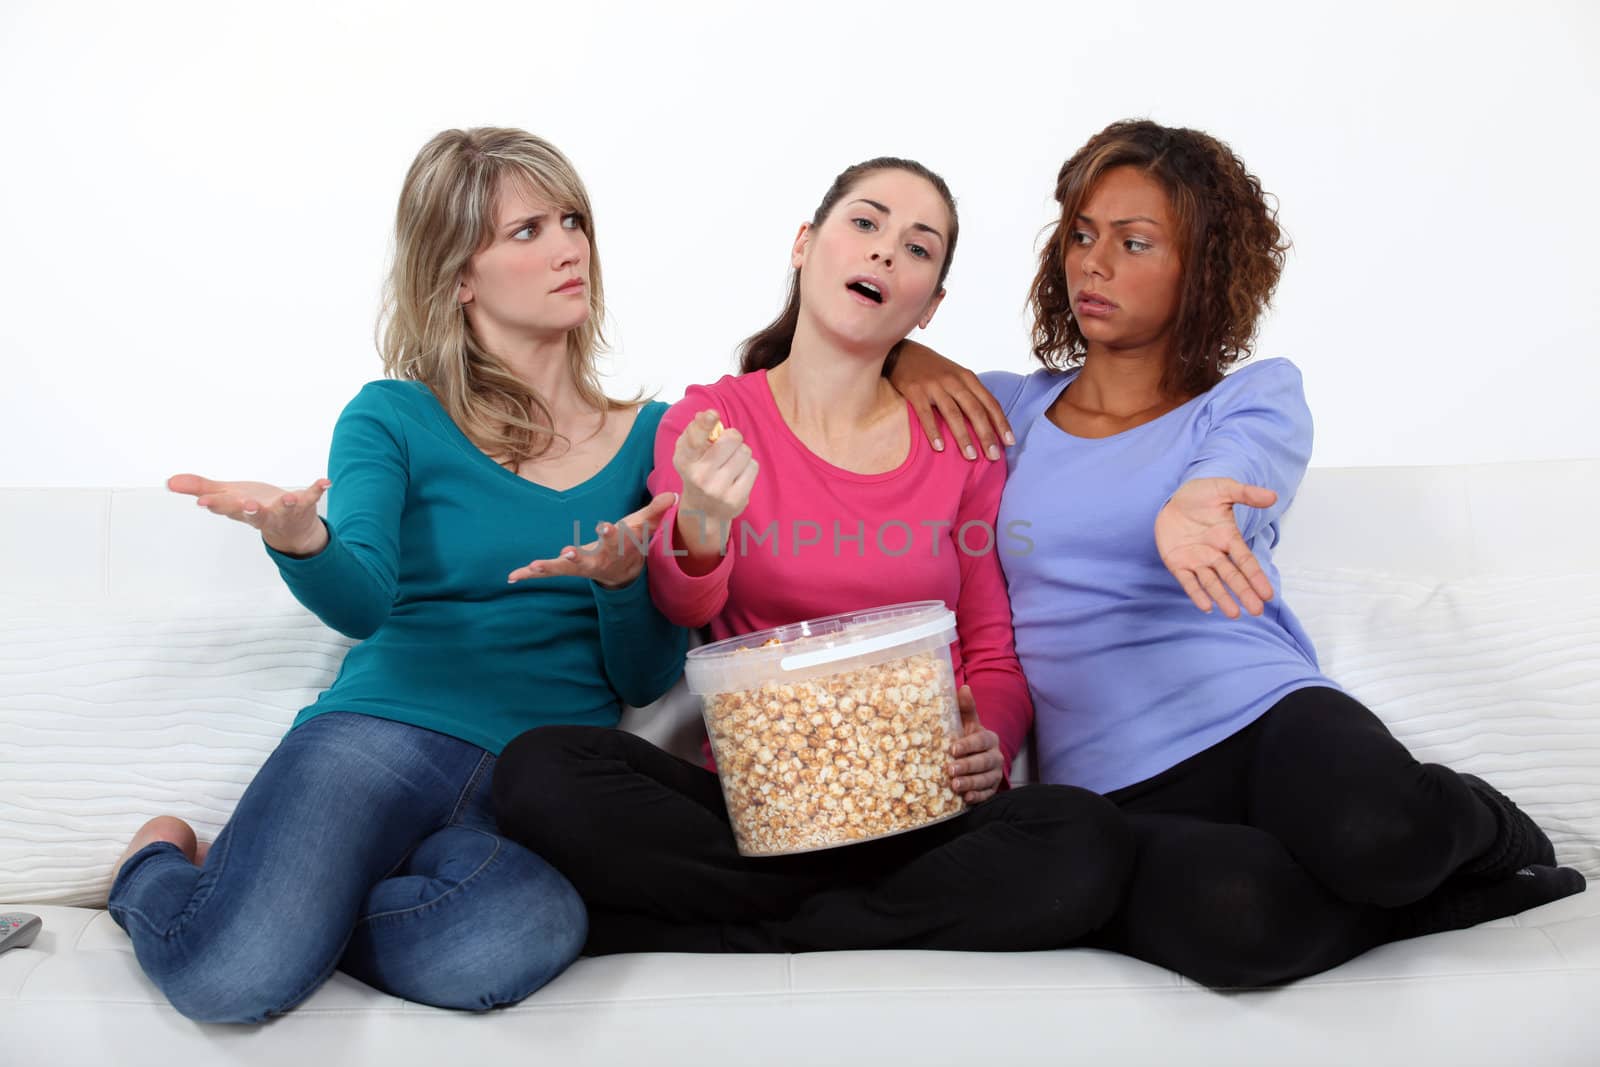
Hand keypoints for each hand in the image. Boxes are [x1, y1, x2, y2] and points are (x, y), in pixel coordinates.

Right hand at [168, 473, 330, 556]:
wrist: (291, 530)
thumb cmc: (255, 508)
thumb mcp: (227, 496)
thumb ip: (200, 488)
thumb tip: (169, 481)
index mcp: (240, 510)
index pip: (225, 507)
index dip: (215, 504)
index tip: (203, 501)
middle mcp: (262, 515)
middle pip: (253, 514)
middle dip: (248, 509)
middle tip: (245, 505)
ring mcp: (284, 512)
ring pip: (283, 511)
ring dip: (286, 505)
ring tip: (288, 498)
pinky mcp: (303, 505)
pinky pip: (311, 498)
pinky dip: (317, 490)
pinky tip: (325, 482)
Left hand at [508, 492, 676, 588]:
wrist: (623, 573)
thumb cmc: (631, 542)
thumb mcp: (644, 526)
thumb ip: (656, 510)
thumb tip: (674, 495)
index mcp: (618, 546)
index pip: (617, 538)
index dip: (612, 533)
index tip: (606, 526)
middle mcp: (599, 558)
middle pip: (590, 557)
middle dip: (580, 555)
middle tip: (568, 551)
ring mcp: (582, 565)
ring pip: (566, 568)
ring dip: (551, 566)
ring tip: (534, 565)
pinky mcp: (568, 568)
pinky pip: (548, 571)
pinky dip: (530, 574)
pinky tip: (512, 577)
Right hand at [672, 410, 757, 565]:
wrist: (703, 511)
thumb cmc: (698, 472)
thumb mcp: (689, 453)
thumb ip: (695, 431)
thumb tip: (705, 414)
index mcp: (685, 461)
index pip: (694, 439)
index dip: (704, 424)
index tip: (712, 414)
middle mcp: (700, 476)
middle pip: (731, 439)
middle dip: (733, 437)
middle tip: (727, 446)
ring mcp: (718, 490)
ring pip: (745, 452)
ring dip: (741, 452)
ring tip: (731, 463)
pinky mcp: (736, 499)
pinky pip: (753, 466)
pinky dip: (748, 467)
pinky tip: (738, 475)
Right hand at [888, 339, 1012, 461]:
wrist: (902, 353)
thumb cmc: (932, 370)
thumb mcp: (955, 375)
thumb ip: (969, 394)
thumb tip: (987, 422)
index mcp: (967, 378)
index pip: (990, 403)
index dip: (1001, 423)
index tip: (1010, 443)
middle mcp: (954, 380)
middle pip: (975, 410)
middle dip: (987, 435)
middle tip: (994, 456)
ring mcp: (934, 385)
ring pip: (953, 414)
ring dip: (964, 437)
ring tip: (971, 456)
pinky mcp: (915, 391)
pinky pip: (926, 414)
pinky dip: (934, 431)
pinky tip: (940, 448)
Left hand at [947, 685, 1003, 803]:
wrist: (979, 757)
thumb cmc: (968, 737)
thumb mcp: (967, 723)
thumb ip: (965, 708)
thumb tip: (963, 687)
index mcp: (989, 738)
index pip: (980, 741)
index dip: (967, 745)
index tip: (952, 749)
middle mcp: (995, 756)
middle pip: (984, 762)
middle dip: (967, 766)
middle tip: (950, 770)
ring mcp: (995, 773)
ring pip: (986, 779)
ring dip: (971, 783)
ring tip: (955, 786)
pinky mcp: (993, 788)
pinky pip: (988, 794)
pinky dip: (978, 796)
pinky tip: (967, 798)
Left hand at [1155, 477, 1278, 617]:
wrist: (1173, 498)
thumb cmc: (1201, 494)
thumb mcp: (1224, 489)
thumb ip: (1246, 494)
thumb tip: (1273, 496)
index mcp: (1229, 538)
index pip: (1246, 561)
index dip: (1256, 577)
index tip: (1268, 594)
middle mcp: (1215, 553)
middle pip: (1232, 576)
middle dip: (1244, 592)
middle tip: (1257, 610)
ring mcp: (1197, 560)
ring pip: (1212, 582)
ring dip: (1222, 597)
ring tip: (1234, 614)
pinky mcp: (1177, 563)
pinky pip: (1188, 581)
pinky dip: (1196, 593)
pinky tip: (1206, 606)